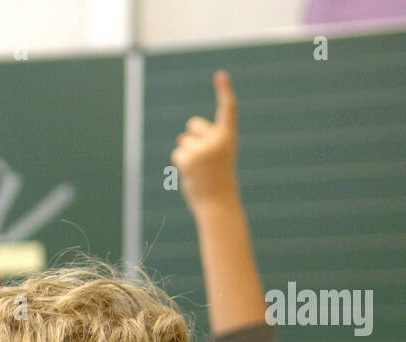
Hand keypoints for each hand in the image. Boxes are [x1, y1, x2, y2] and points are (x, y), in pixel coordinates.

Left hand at [171, 70, 239, 212]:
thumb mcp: (214, 155)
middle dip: (193, 136)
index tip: (220, 74)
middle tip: (204, 158)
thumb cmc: (218, 178)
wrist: (219, 201)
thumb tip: (181, 138)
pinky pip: (177, 153)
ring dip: (187, 154)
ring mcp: (203, 148)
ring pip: (183, 141)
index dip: (225, 91)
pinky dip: (181, 163)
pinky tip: (192, 173)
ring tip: (199, 169)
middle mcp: (217, 139)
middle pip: (193, 124)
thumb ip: (202, 142)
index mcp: (228, 136)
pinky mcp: (189, 159)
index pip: (228, 109)